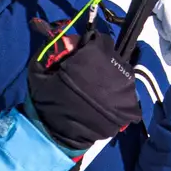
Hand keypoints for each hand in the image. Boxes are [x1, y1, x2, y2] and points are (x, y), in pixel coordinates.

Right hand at [24, 19, 142, 151]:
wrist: (56, 135)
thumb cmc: (47, 100)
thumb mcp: (41, 67)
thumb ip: (57, 47)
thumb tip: (72, 35)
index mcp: (93, 57)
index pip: (101, 40)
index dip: (90, 46)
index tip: (82, 56)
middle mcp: (114, 70)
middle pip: (113, 56)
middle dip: (101, 61)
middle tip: (87, 74)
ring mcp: (125, 91)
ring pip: (122, 73)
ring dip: (111, 77)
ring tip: (95, 89)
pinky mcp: (128, 109)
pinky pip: (127, 93)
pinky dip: (117, 94)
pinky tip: (103, 101)